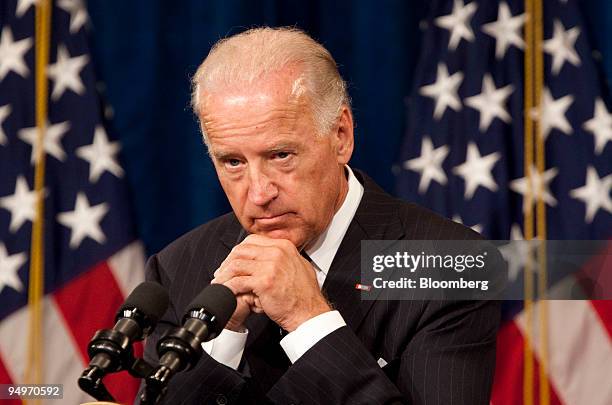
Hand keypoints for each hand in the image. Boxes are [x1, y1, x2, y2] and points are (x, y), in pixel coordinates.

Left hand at [212, 234, 331, 331]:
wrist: (310, 312)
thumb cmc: (304, 295)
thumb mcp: (298, 266)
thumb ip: (283, 258)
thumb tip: (267, 255)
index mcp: (284, 246)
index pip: (252, 240)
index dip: (238, 251)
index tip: (232, 261)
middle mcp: (277, 252)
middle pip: (241, 250)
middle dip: (227, 262)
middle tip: (222, 273)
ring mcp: (271, 265)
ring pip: (237, 264)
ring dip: (224, 275)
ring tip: (219, 283)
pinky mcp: (264, 281)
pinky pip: (238, 281)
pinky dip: (228, 287)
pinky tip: (226, 292)